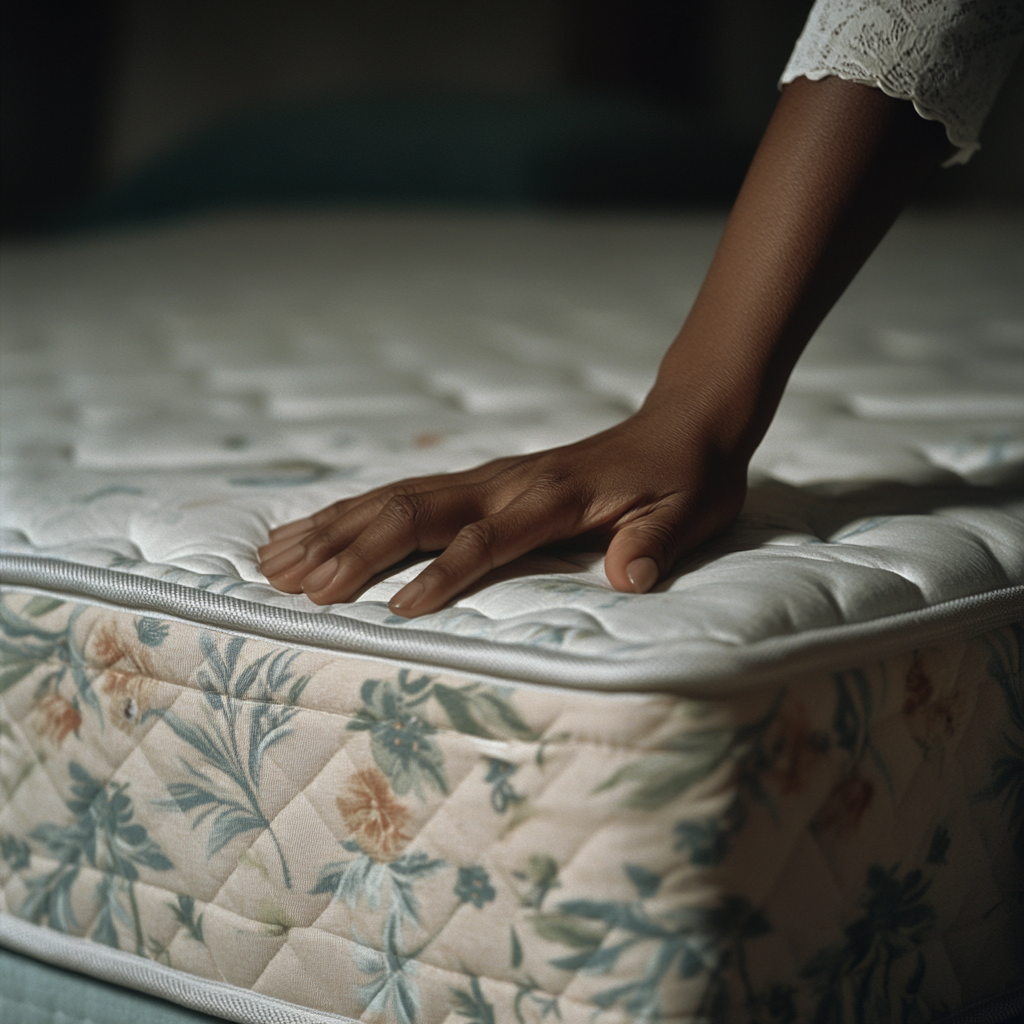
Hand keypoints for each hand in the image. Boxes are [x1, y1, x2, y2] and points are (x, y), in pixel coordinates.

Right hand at [257, 409, 747, 616]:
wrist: (682, 425)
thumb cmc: (684, 479)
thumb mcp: (687, 513)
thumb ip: (654, 542)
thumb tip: (628, 577)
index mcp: (553, 496)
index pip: (488, 538)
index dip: (443, 574)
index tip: (394, 613)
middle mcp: (506, 482)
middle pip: (415, 512)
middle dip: (353, 551)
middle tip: (294, 588)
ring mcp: (488, 477)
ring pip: (395, 498)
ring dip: (336, 529)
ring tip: (277, 560)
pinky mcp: (481, 481)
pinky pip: (407, 493)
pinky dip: (355, 512)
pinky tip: (317, 530)